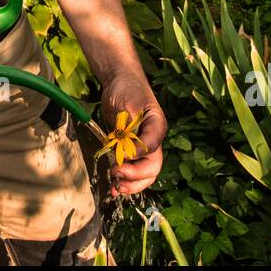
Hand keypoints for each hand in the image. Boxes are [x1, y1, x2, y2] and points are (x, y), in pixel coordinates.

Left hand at [99, 71, 165, 196]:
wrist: (119, 81)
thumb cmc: (127, 89)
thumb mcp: (129, 105)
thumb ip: (130, 129)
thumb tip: (128, 154)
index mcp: (157, 128)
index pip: (152, 149)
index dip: (137, 156)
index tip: (121, 155)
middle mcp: (152, 140)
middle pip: (152, 167)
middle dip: (135, 177)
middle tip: (117, 175)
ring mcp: (142, 147)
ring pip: (143, 174)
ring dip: (130, 184)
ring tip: (116, 188)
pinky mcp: (129, 149)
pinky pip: (131, 169)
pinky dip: (124, 179)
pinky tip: (113, 185)